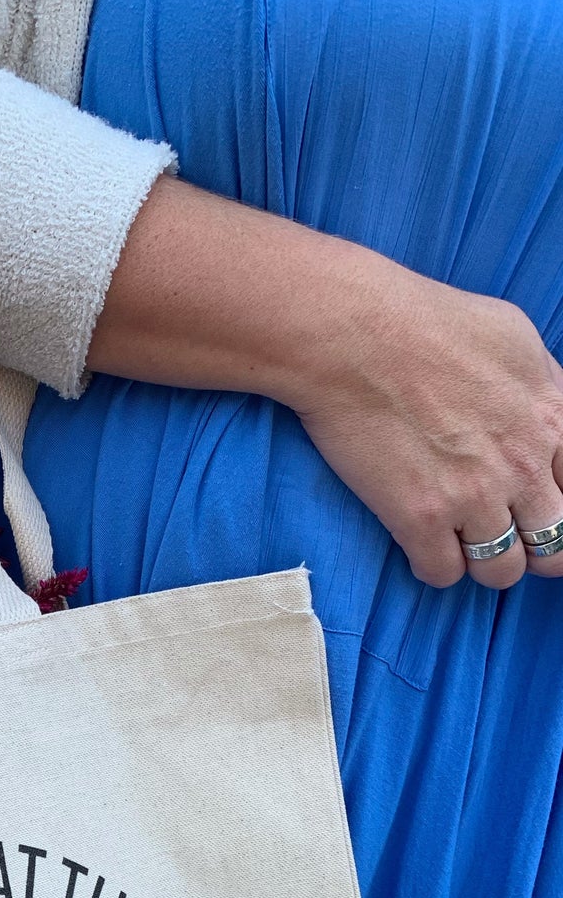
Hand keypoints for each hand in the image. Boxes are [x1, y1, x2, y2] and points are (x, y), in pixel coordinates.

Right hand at [290, 270, 562, 591]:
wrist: (355, 336)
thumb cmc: (426, 322)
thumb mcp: (514, 337)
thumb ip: (542, 386)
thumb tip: (546, 409)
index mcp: (550, 419)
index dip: (562, 506)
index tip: (541, 507)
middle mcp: (522, 465)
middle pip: (555, 546)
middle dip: (536, 546)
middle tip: (508, 535)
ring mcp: (472, 497)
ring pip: (502, 571)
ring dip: (485, 562)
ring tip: (462, 543)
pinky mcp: (420, 518)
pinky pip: (443, 575)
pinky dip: (434, 567)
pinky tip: (422, 544)